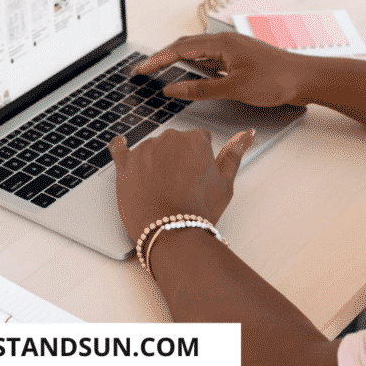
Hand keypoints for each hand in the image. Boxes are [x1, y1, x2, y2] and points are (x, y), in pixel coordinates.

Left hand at [108, 126, 254, 244]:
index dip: (199, 158)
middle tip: (181, 185)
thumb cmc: (199, 210)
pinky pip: (119, 148)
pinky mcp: (125, 163)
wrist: (170, 232)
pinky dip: (120, 146)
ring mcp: (145, 149)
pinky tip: (121, 144)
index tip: (197, 173)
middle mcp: (168, 138)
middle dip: (177, 158)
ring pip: (151, 148)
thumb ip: (235, 152)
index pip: (198, 139)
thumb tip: (247, 133)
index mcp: (194, 139)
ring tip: (161, 188)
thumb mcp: (225, 183)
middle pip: (174, 142)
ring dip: (155, 161)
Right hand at [135, 32, 314, 106]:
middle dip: (163, 57)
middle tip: (145, 70)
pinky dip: (196, 66)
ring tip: (162, 72)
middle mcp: (225, 42)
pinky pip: (210, 59)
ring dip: (179, 61)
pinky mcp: (240, 58)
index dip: (157, 60)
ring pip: (198, 53)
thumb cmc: (276, 80)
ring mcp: (233, 49)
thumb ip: (201, 89)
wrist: (307, 79)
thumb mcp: (235, 88)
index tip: (140, 69)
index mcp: (221, 43)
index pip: (179, 49)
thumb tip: (173, 89)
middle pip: (185, 46)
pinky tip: (193, 76)